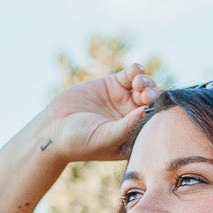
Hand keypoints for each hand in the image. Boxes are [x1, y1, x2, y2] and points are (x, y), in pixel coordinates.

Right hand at [40, 63, 157, 162]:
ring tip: (138, 83)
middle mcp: (132, 118)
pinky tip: (135, 71)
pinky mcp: (113, 84)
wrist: (53, 128)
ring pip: (145, 86)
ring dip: (146, 82)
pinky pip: (131, 74)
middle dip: (153, 96)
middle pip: (153, 102)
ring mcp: (124, 100)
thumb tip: (146, 110)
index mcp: (134, 136)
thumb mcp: (106, 137)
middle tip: (145, 95)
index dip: (159, 113)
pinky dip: (136, 70)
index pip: (155, 122)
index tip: (152, 109)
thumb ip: (126, 126)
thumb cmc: (79, 141)